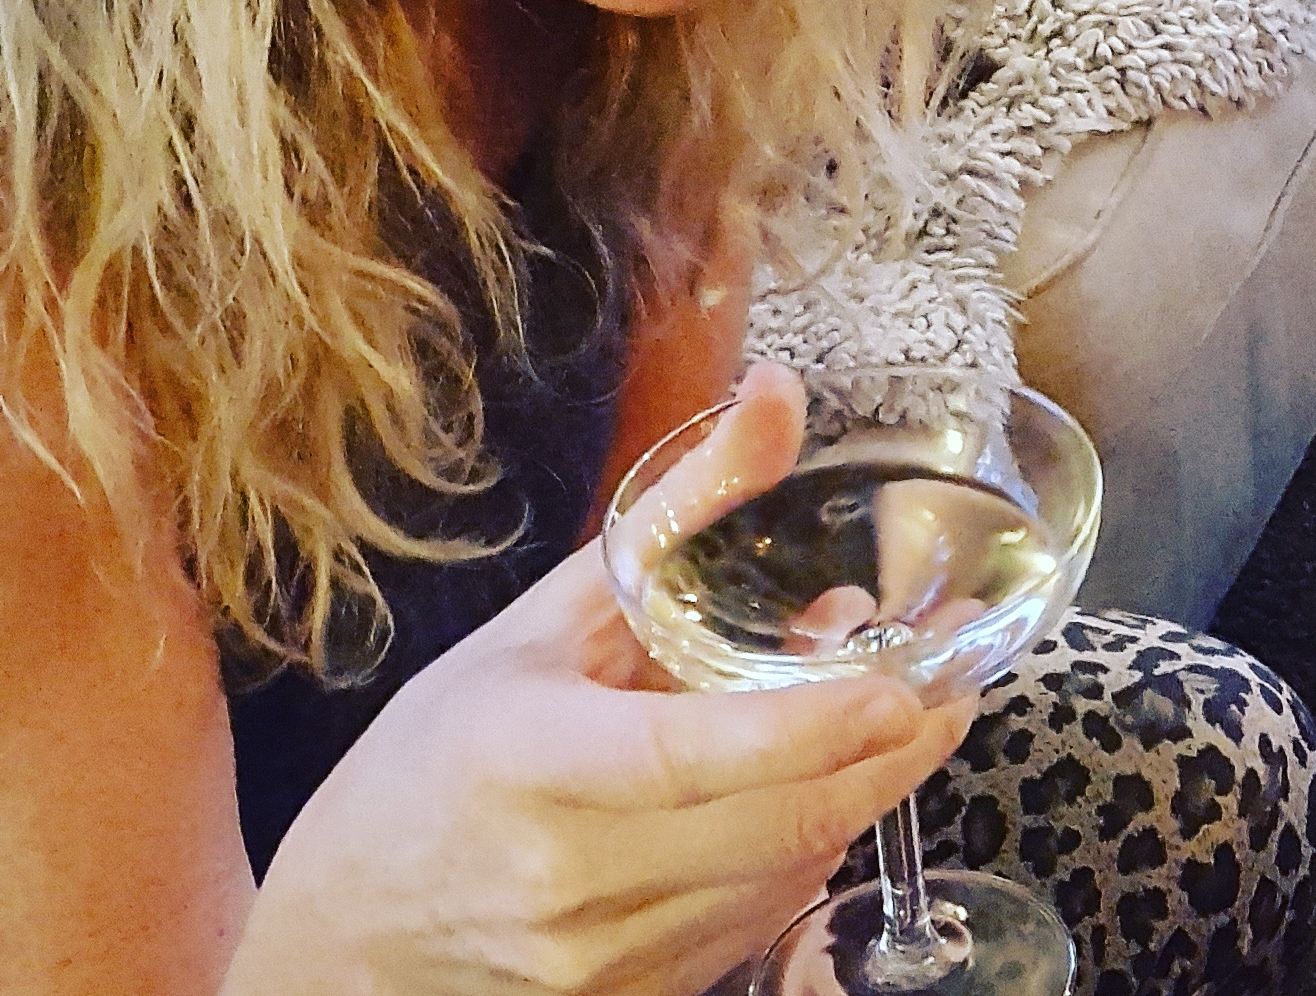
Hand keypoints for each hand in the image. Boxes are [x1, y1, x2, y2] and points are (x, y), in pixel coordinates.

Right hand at [228, 526, 972, 995]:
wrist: (339, 954)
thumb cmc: (433, 769)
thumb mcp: (538, 628)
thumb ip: (676, 514)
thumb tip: (780, 397)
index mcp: (533, 765)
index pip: (684, 755)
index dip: (800, 728)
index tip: (895, 689)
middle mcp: (569, 876)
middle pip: (774, 825)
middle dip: (888, 754)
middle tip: (954, 684)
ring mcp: (602, 960)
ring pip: (783, 875)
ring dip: (855, 798)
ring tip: (887, 721)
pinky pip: (755, 925)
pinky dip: (800, 853)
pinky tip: (806, 796)